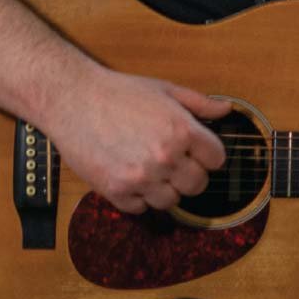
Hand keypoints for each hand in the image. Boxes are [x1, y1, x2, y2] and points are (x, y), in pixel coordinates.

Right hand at [41, 68, 229, 213]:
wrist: (72, 100)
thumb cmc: (119, 92)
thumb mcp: (165, 90)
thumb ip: (200, 103)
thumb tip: (226, 110)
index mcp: (182, 131)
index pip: (217, 160)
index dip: (208, 155)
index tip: (197, 152)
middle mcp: (165, 157)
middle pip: (198, 185)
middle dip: (190, 174)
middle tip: (173, 162)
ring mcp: (140, 178)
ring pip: (170, 201)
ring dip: (164, 188)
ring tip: (149, 168)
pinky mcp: (115, 191)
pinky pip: (140, 208)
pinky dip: (137, 197)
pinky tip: (130, 176)